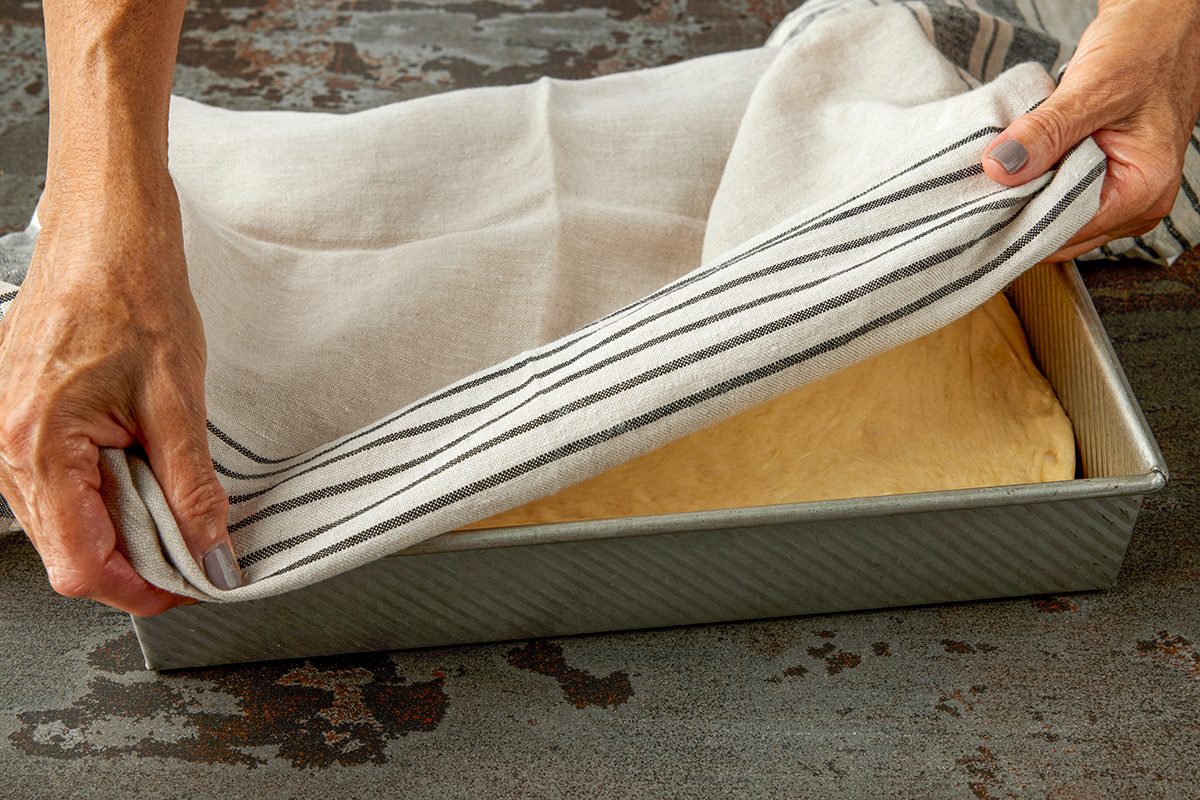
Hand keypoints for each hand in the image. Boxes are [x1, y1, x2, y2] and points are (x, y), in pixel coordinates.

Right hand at [0, 168, 240, 615]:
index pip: (81, 566)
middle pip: (70, 550)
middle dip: (137, 562)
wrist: (105, 225)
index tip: (191, 585)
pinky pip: (61, 481)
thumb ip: (192, 488)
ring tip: (180, 506)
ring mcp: (8, 432)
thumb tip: (212, 551)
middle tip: (199, 549)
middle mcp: (7, 446)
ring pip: (66, 519)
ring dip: (125, 527)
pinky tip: (148, 474)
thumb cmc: (134, 292)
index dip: (141, 590)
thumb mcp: (179, 401)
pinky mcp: (24, 417)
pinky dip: (109, 492)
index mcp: (36, 446)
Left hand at [981, 0, 1199, 261]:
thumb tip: (1000, 168)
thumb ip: (1047, 132)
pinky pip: (1061, 196)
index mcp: (1144, 191)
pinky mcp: (1105, 179)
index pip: (1067, 234)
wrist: (1158, 21)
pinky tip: (1018, 167)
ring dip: (1027, 199)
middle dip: (1021, 215)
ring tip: (999, 175)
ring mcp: (1122, 194)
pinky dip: (1037, 184)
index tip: (982, 207)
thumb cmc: (1142, 47)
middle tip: (981, 190)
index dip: (1022, 224)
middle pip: (1061, 233)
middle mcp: (1138, 204)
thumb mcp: (1092, 89)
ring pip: (1058, 217)